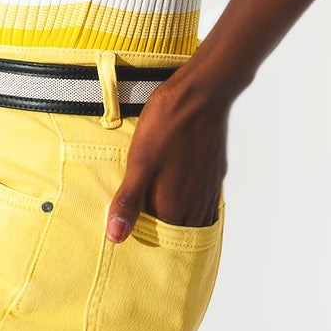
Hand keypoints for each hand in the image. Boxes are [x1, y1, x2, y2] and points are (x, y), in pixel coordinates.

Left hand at [105, 76, 228, 241]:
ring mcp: (209, 189)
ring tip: (158, 208)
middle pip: (177, 232)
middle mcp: (195, 204)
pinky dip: (192, 205)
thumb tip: (115, 237)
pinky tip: (180, 191)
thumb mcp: (139, 161)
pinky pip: (205, 203)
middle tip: (140, 218)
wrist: (202, 93)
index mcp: (174, 205)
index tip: (126, 225)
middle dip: (160, 231)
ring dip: (178, 220)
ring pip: (194, 220)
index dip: (139, 233)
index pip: (155, 237)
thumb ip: (128, 200)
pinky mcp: (215, 174)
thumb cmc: (167, 124)